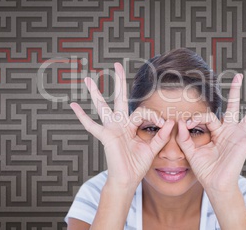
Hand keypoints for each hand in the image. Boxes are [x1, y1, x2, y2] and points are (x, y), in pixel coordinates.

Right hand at [70, 63, 173, 189]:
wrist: (127, 180)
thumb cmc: (137, 165)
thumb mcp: (152, 149)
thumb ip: (161, 136)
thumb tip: (171, 122)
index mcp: (130, 126)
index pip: (142, 112)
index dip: (155, 117)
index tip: (165, 125)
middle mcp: (119, 124)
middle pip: (119, 98)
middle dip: (119, 81)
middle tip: (117, 65)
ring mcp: (111, 129)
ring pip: (102, 107)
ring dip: (95, 92)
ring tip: (87, 78)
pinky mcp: (106, 137)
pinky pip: (91, 125)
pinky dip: (82, 116)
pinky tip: (73, 105)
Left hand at [176, 74, 245, 191]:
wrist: (215, 185)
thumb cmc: (204, 169)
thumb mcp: (191, 152)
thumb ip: (184, 138)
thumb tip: (180, 122)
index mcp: (216, 131)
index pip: (207, 116)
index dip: (196, 118)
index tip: (187, 124)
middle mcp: (229, 130)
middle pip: (233, 106)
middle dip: (235, 91)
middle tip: (238, 76)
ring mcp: (239, 136)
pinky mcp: (245, 143)